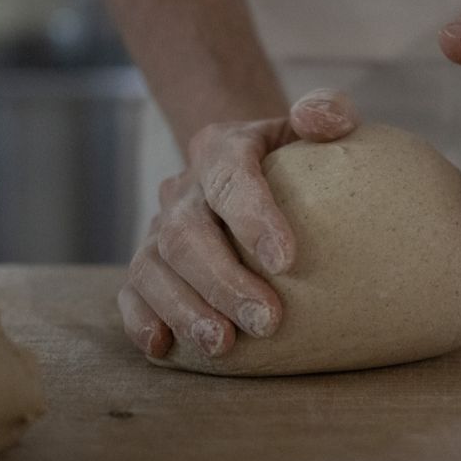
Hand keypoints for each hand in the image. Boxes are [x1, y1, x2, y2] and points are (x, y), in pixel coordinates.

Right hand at [118, 88, 359, 357]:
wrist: (253, 168)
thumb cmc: (297, 156)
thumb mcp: (320, 123)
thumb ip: (328, 111)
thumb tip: (320, 121)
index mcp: (223, 146)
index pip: (231, 177)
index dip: (253, 217)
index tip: (286, 261)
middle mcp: (185, 187)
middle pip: (187, 233)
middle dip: (224, 281)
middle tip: (267, 321)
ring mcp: (160, 225)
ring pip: (153, 266)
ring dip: (185, 308)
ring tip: (222, 344)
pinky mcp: (149, 261)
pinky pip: (132, 290)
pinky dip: (142, 320)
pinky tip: (165, 348)